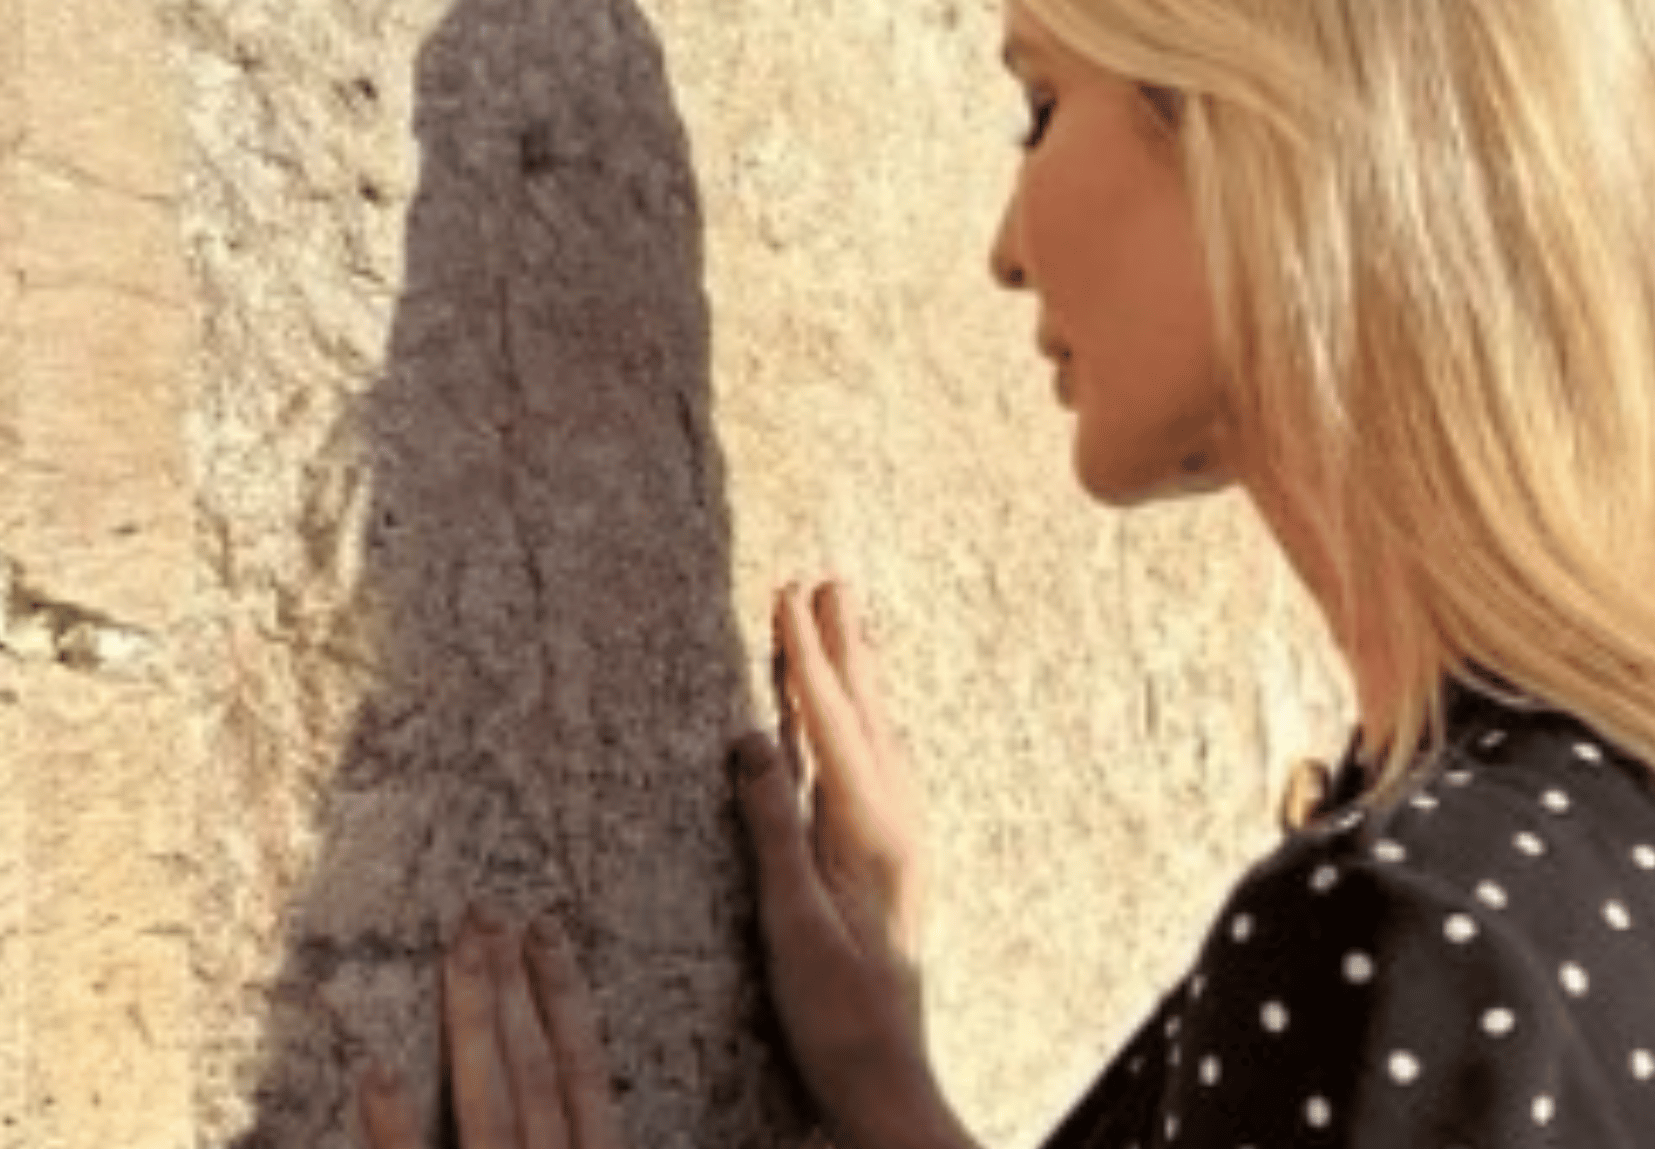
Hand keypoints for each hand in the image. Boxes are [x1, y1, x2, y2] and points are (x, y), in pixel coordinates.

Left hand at [359, 906, 623, 1148]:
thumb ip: (577, 1136)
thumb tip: (559, 1062)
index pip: (582, 1070)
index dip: (564, 995)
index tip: (544, 926)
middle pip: (532, 1069)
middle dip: (512, 985)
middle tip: (487, 910)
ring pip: (491, 1103)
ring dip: (473, 1022)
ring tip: (457, 951)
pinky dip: (396, 1125)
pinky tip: (379, 1072)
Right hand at [731, 581, 974, 1148]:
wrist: (887, 1074)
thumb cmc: (835, 1009)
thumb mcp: (791, 921)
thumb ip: (773, 827)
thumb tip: (751, 738)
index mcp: (871, 829)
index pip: (833, 721)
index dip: (807, 657)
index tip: (787, 595)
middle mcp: (897, 824)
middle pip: (869, 714)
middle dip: (844, 646)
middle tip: (828, 581)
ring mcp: (903, 842)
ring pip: (881, 735)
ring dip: (862, 676)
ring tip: (848, 624)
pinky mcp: (896, 862)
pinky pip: (884, 763)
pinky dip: (869, 721)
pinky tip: (866, 723)